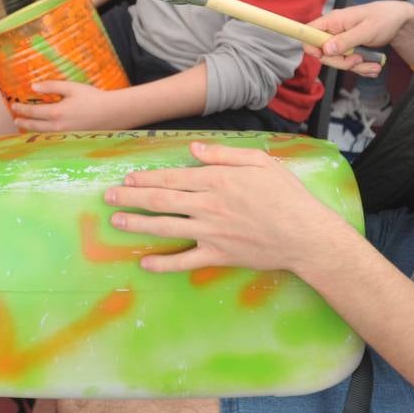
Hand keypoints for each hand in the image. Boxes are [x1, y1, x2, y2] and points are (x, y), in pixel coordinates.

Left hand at [9, 81, 120, 131]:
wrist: (112, 113)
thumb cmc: (93, 98)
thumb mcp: (71, 88)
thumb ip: (51, 87)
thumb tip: (33, 87)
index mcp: (56, 112)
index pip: (33, 112)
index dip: (21, 109)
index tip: (14, 106)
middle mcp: (58, 127)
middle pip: (35, 126)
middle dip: (23, 123)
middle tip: (16, 120)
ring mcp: (65, 135)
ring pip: (42, 135)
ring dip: (31, 131)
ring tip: (25, 128)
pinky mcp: (72, 139)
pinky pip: (52, 139)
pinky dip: (43, 137)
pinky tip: (43, 133)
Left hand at [103, 141, 351, 274]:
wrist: (305, 235)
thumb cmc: (286, 195)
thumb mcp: (259, 162)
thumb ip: (224, 154)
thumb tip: (193, 148)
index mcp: (216, 180)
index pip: (172, 177)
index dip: (146, 178)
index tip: (128, 177)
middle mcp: (207, 206)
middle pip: (161, 200)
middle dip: (131, 197)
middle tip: (108, 196)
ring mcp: (210, 233)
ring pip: (165, 227)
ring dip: (137, 224)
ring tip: (116, 221)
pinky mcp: (218, 256)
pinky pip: (184, 261)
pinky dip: (163, 264)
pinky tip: (145, 263)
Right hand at [305, 0, 413, 75]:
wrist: (400, 20)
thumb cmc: (384, 18)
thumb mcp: (367, 30)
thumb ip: (346, 40)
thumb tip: (325, 49)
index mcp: (334, 21)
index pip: (309, 33)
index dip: (311, 46)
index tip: (323, 56)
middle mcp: (334, 31)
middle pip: (323, 53)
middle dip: (342, 62)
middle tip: (359, 59)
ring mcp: (342, 41)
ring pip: (338, 61)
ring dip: (357, 67)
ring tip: (375, 65)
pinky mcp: (350, 49)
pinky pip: (349, 63)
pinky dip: (362, 68)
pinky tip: (374, 66)